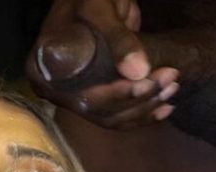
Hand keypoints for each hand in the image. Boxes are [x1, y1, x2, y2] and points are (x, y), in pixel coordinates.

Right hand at [27, 0, 179, 128]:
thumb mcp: (99, 9)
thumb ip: (118, 38)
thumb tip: (138, 71)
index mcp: (43, 71)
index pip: (81, 96)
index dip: (115, 96)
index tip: (145, 82)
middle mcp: (55, 90)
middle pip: (98, 110)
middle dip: (138, 99)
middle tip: (170, 76)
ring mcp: (74, 96)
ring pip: (111, 117)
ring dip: (146, 107)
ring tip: (172, 85)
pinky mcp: (94, 97)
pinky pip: (117, 116)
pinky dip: (143, 114)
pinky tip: (166, 107)